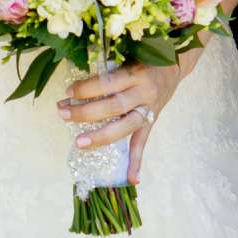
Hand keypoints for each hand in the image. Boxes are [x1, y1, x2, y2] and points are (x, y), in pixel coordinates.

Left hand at [58, 54, 190, 185]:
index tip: (69, 92)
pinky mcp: (153, 121)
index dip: (86, 88)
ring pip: (125, 127)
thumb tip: (74, 88)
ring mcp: (149, 109)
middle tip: (63, 113)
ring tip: (79, 142)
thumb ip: (107, 71)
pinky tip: (132, 179)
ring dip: (101, 136)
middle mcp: (144, 92)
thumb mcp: (126, 59)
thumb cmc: (143, 59)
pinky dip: (136, 161)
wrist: (174, 66)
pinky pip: (143, 142)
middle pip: (113, 107)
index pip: (107, 83)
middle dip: (85, 112)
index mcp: (136, 74)